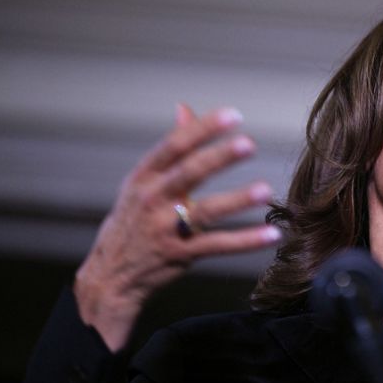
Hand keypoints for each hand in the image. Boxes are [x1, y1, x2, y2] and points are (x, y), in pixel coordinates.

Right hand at [74, 104, 281, 351]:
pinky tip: (272, 234)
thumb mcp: (142, 182)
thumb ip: (170, 149)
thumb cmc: (134, 219)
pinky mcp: (179, 254)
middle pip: (189, 174)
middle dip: (218, 157)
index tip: (233, 115)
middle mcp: (152, 200)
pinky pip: (218, 246)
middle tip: (249, 144)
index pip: (174, 146)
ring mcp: (164, 229)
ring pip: (205, 211)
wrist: (110, 274)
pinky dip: (246, 241)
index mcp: (144, 176)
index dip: (203, 129)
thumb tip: (184, 108)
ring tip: (266, 190)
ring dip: (237, 200)